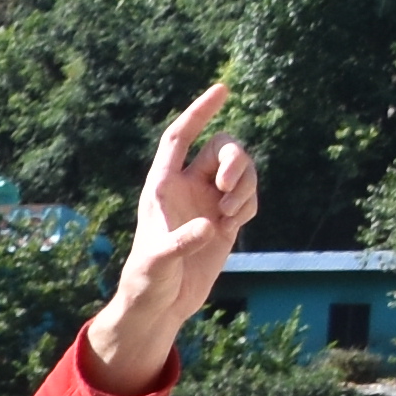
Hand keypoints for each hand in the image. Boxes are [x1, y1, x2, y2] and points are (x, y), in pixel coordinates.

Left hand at [83, 81, 264, 390]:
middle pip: (222, 148)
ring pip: (240, 170)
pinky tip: (232, 228)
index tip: (222, 89)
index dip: (199, 112)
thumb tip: (208, 226)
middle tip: (229, 188)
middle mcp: (186, 187)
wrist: (161, 305)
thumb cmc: (147, 282)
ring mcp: (207, 202)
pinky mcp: (225, 220)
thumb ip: (178, 243)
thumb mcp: (158, 264)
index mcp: (162, 186)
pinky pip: (248, 196)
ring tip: (230, 218)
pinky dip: (249, 205)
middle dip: (235, 161)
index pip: (179, 138)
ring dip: (245, 186)